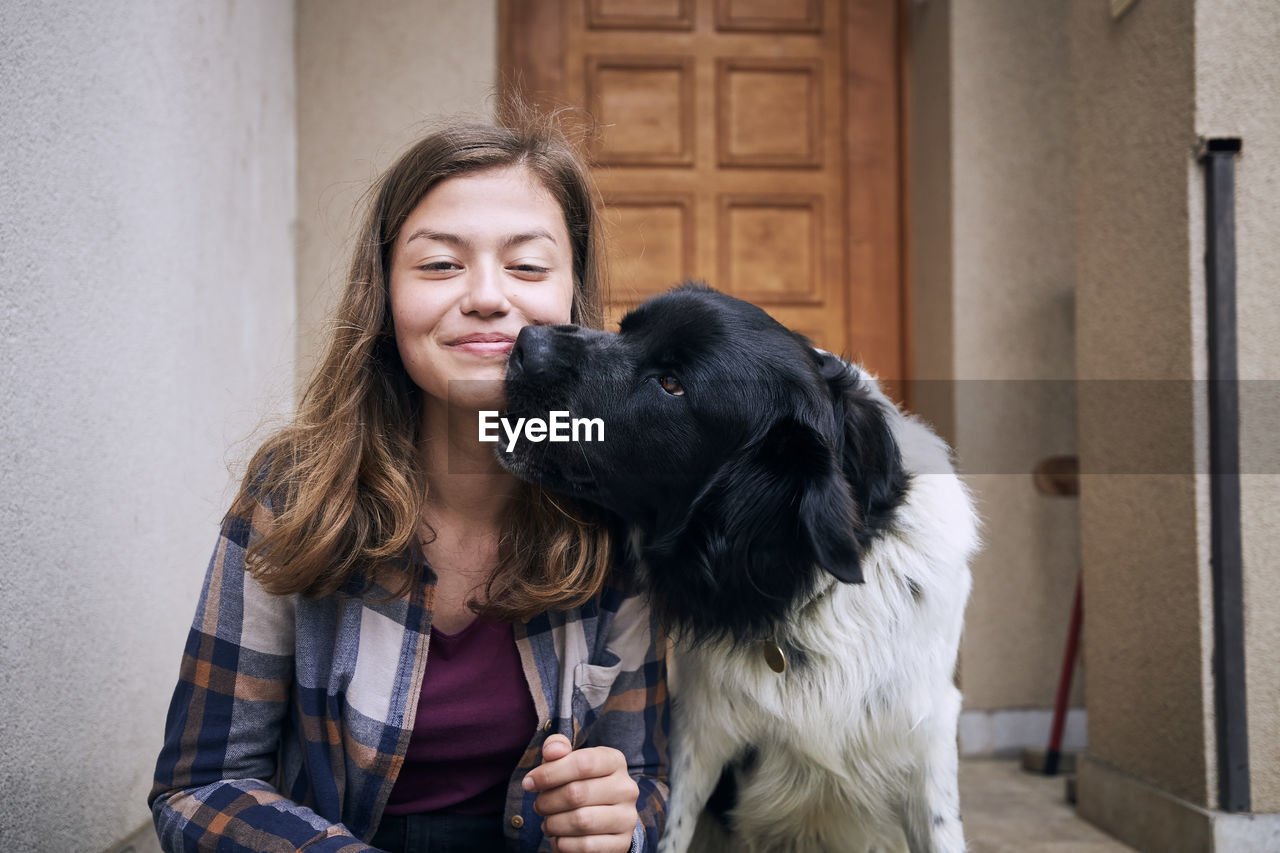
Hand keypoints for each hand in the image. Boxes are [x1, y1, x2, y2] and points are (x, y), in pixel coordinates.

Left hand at [522, 734, 638, 852]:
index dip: (550, 773)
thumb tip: (552, 750)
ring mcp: (627, 817)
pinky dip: (564, 844)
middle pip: (578, 793)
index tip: (529, 782)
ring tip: (547, 822)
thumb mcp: (570, 761)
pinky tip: (559, 838)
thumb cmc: (581, 784)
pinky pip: (586, 846)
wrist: (604, 818)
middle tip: (538, 805)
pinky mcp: (621, 843)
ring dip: (554, 824)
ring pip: (581, 821)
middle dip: (548, 801)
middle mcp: (626, 788)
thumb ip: (558, 748)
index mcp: (615, 761)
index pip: (583, 763)